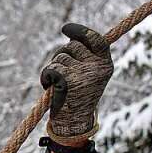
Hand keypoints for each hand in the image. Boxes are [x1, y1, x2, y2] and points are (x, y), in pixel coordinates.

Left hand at [40, 23, 113, 143]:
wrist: (74, 123)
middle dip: (61, 54)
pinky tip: (49, 86)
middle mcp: (98, 68)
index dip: (79, 31)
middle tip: (60, 70)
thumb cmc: (79, 97)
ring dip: (53, 67)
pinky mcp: (69, 80)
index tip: (66, 28)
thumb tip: (73, 36)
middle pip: (72, 45)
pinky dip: (45, 75)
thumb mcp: (90, 76)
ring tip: (57, 82)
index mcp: (106, 65)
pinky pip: (52, 67)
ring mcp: (84, 74)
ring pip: (60, 56)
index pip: (95, 39)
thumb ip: (86, 57)